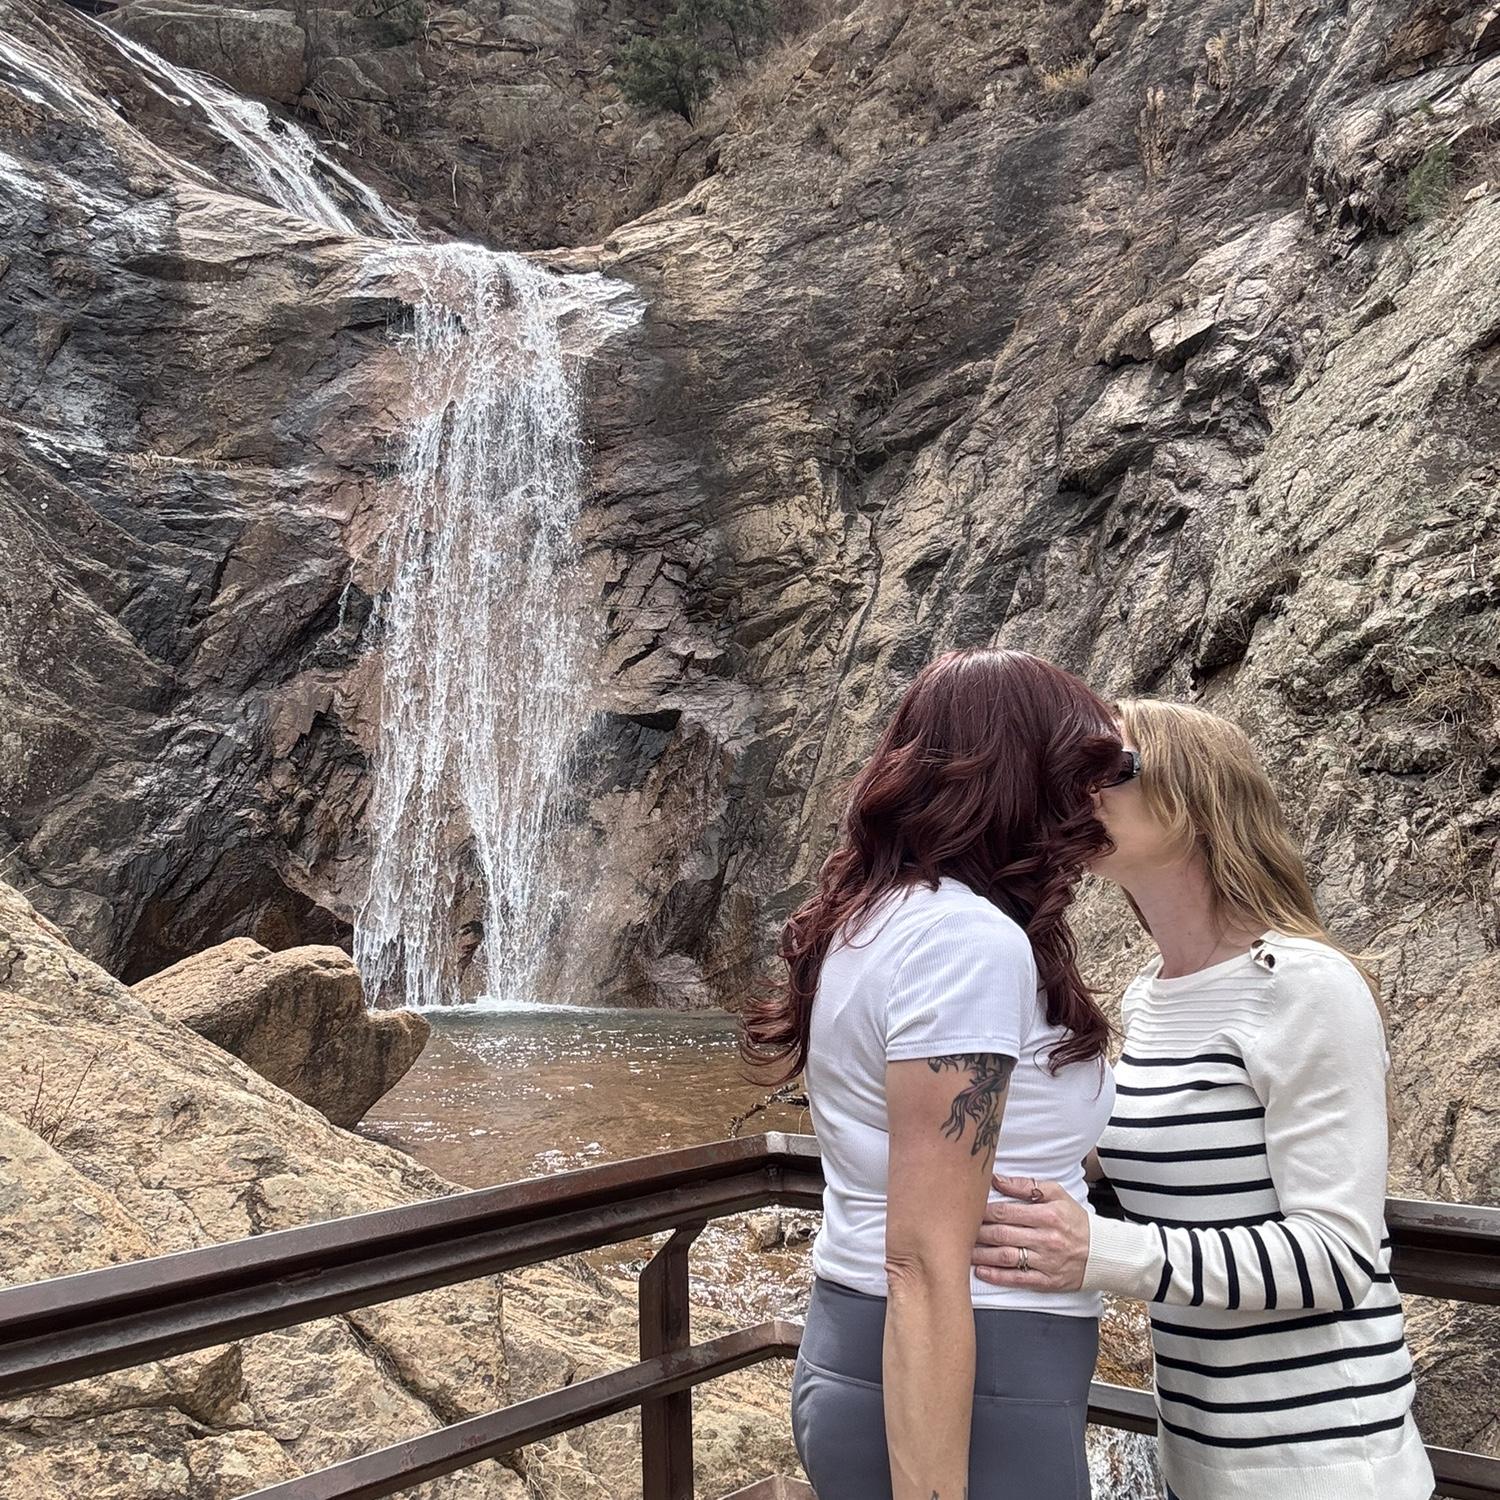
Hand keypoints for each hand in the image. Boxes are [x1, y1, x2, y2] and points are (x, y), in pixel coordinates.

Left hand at [970, 1174, 1089, 1291]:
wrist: (1101, 1252)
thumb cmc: (1074, 1219)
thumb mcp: (1057, 1194)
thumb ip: (1026, 1186)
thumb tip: (997, 1179)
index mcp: (1047, 1215)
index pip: (1006, 1212)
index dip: (983, 1212)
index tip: (968, 1210)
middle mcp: (1046, 1239)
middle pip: (1003, 1235)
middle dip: (977, 1233)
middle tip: (959, 1230)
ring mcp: (1046, 1262)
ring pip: (1007, 1258)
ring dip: (982, 1255)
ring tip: (963, 1251)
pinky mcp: (1047, 1281)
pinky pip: (1018, 1280)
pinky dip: (997, 1277)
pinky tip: (981, 1272)